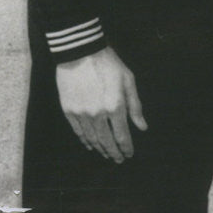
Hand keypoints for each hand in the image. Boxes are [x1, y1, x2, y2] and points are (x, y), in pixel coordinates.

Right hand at [55, 46, 146, 162]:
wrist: (81, 53)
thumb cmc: (109, 64)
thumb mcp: (128, 80)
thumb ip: (135, 106)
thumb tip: (142, 127)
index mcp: (115, 106)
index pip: (122, 136)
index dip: (127, 148)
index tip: (130, 154)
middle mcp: (98, 114)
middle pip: (107, 142)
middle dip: (114, 153)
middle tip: (119, 160)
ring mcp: (82, 114)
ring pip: (92, 139)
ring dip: (101, 149)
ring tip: (107, 154)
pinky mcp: (69, 111)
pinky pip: (79, 132)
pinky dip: (86, 141)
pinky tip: (91, 145)